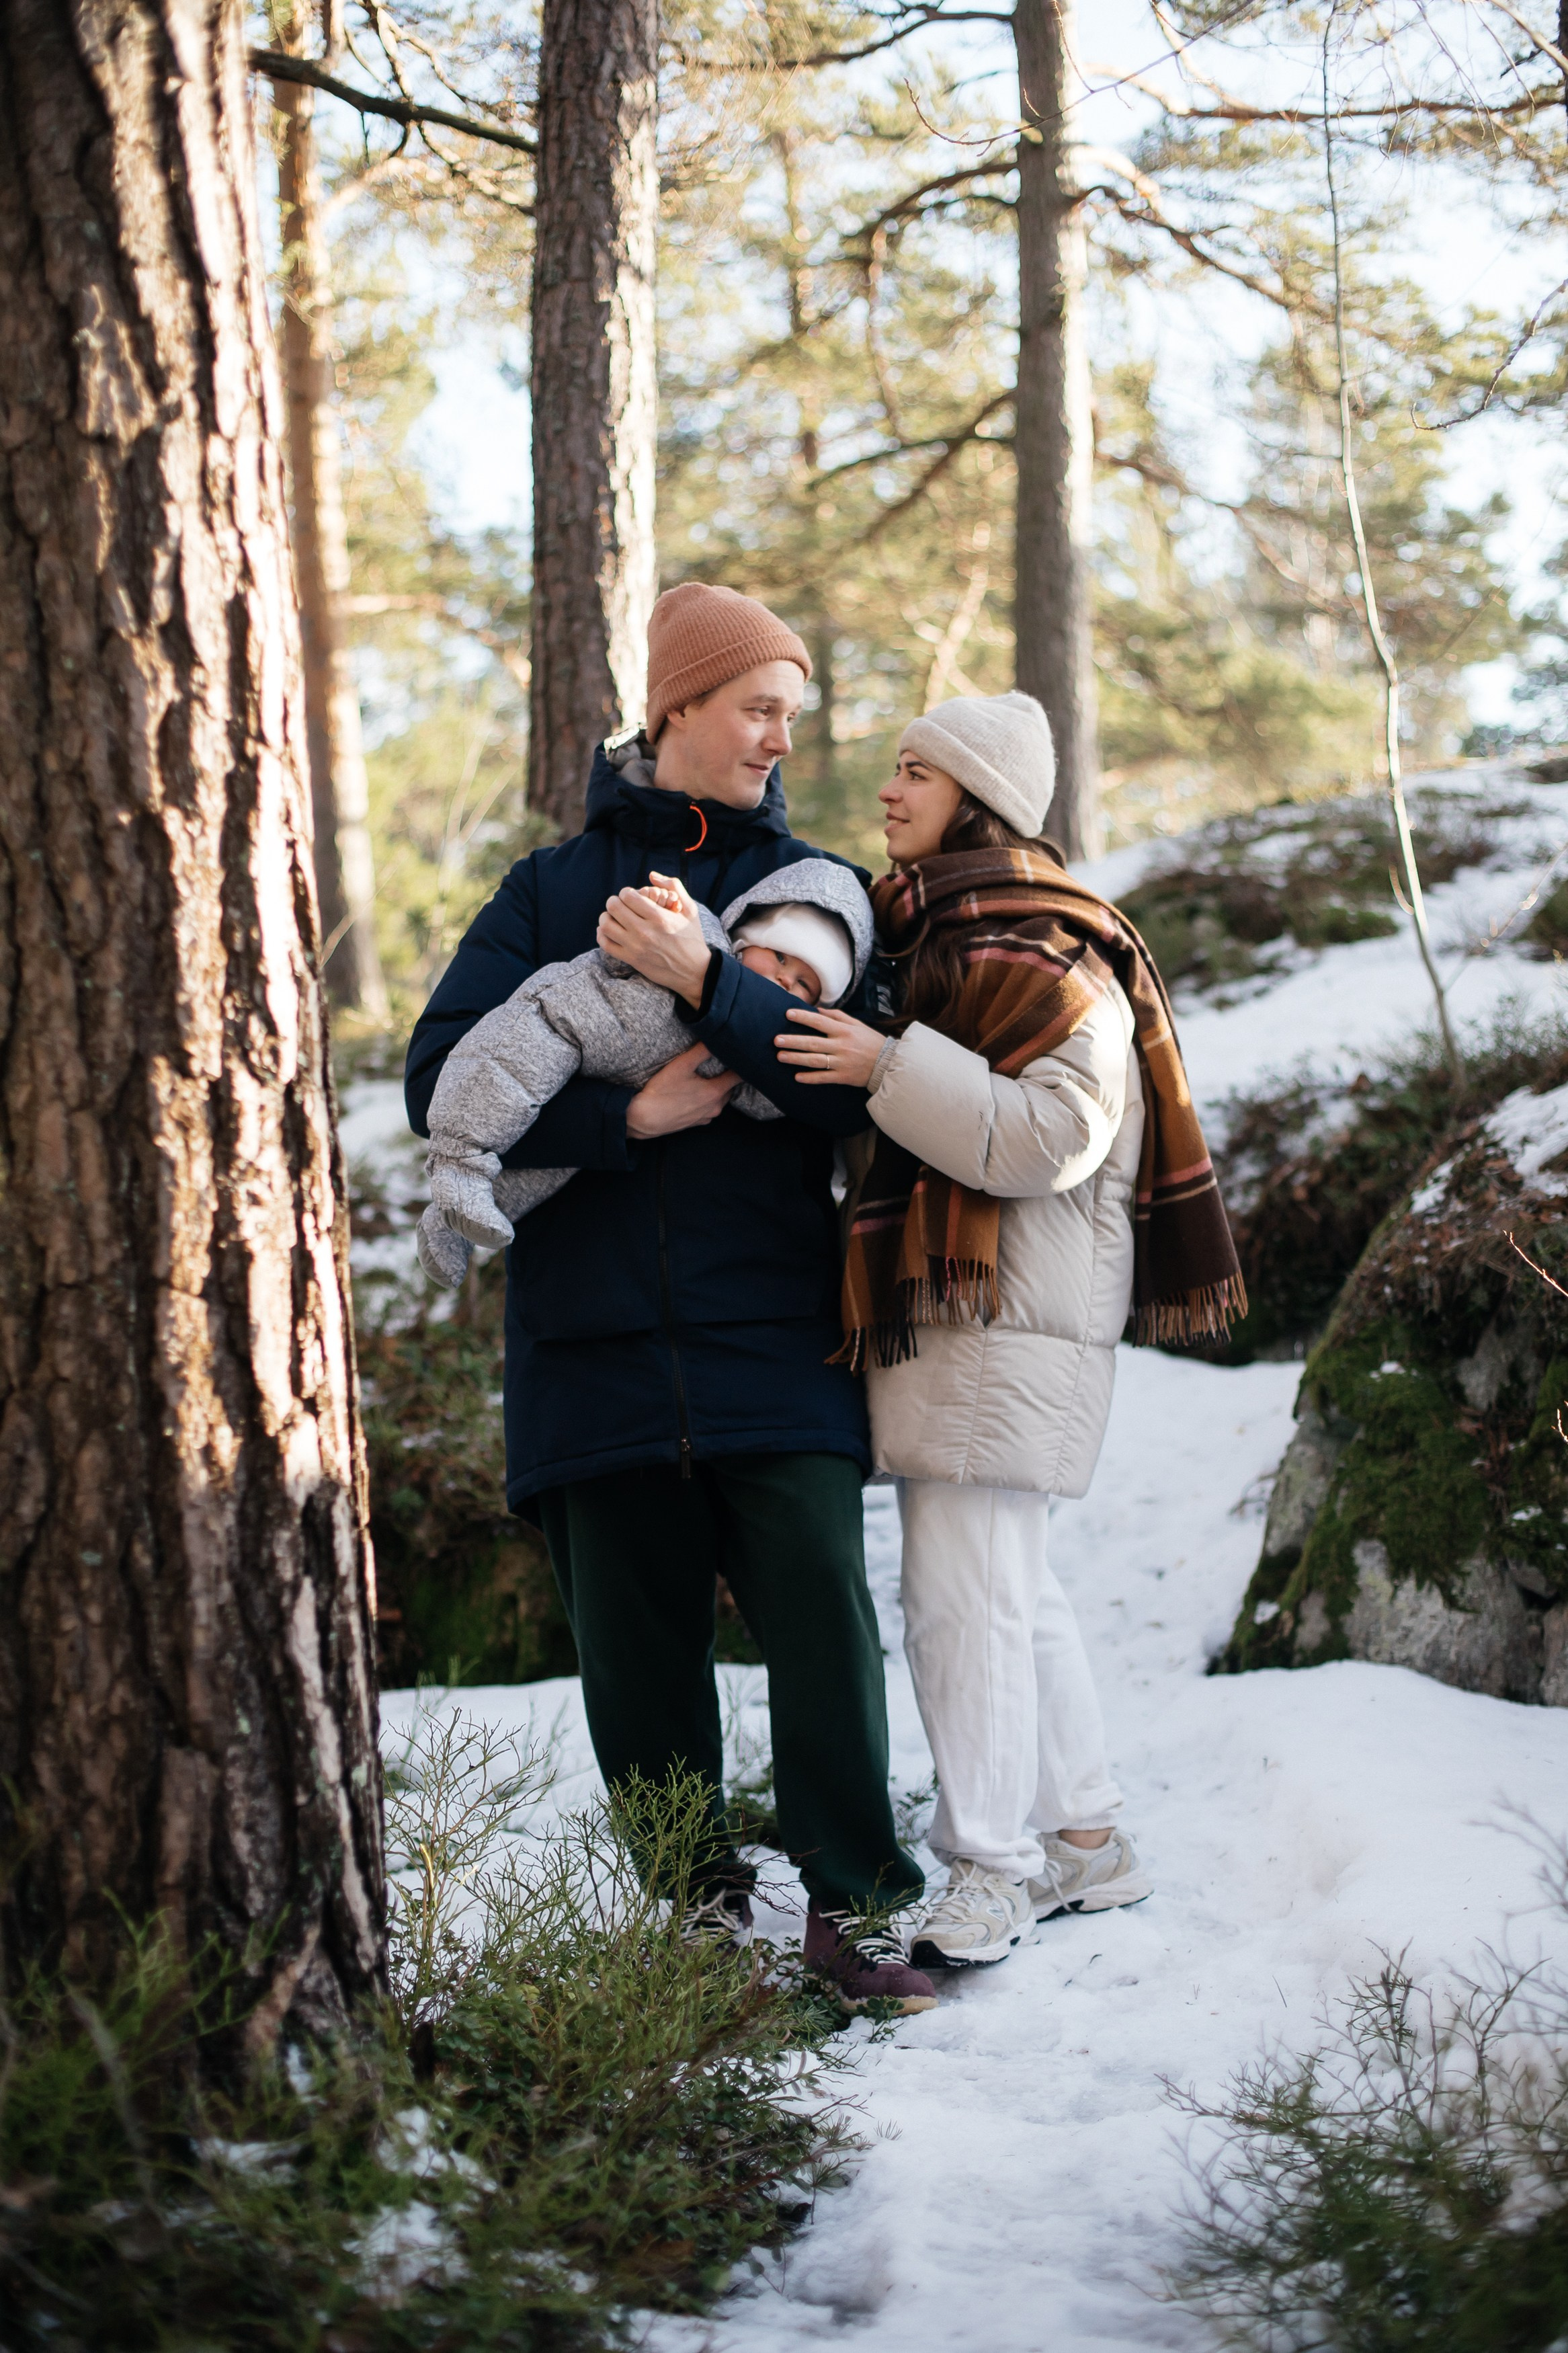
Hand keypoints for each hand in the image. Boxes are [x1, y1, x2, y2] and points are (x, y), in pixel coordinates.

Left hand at [597, 871, 710, 1006]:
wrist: (694, 971)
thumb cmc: (692, 938)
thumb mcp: (690, 909)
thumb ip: (673, 886)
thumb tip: (651, 875)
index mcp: (659, 917)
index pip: (628, 896)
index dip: (627, 892)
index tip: (632, 897)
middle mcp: (645, 932)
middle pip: (613, 907)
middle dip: (616, 901)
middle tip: (622, 905)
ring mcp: (636, 947)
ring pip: (606, 925)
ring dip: (607, 917)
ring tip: (614, 917)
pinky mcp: (631, 959)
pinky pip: (606, 944)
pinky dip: (603, 934)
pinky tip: (610, 931)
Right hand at [625, 1041, 740, 1137]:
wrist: (644, 1119)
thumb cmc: (662, 1091)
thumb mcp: (681, 1065)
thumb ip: (701, 1051)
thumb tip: (715, 1038)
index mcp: (715, 1092)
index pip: (738, 1077)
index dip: (741, 1066)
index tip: (739, 1057)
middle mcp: (715, 1107)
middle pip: (730, 1089)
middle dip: (729, 1077)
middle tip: (724, 1065)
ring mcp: (707, 1117)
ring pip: (721, 1100)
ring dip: (719, 1089)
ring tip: (711, 1077)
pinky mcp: (697, 1123)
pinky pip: (710, 1109)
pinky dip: (709, 1100)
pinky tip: (697, 1094)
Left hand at [773, 1005, 885, 1088]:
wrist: (888, 1064)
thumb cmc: (871, 1042)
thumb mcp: (857, 1025)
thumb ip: (837, 1016)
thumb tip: (817, 1010)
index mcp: (844, 1031)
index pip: (819, 1021)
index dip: (803, 1017)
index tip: (787, 1014)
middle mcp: (841, 1045)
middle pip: (812, 1042)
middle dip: (793, 1041)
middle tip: (776, 1040)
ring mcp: (841, 1062)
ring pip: (815, 1060)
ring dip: (796, 1058)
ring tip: (780, 1056)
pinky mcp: (843, 1077)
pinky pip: (823, 1077)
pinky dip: (810, 1078)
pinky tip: (797, 1077)